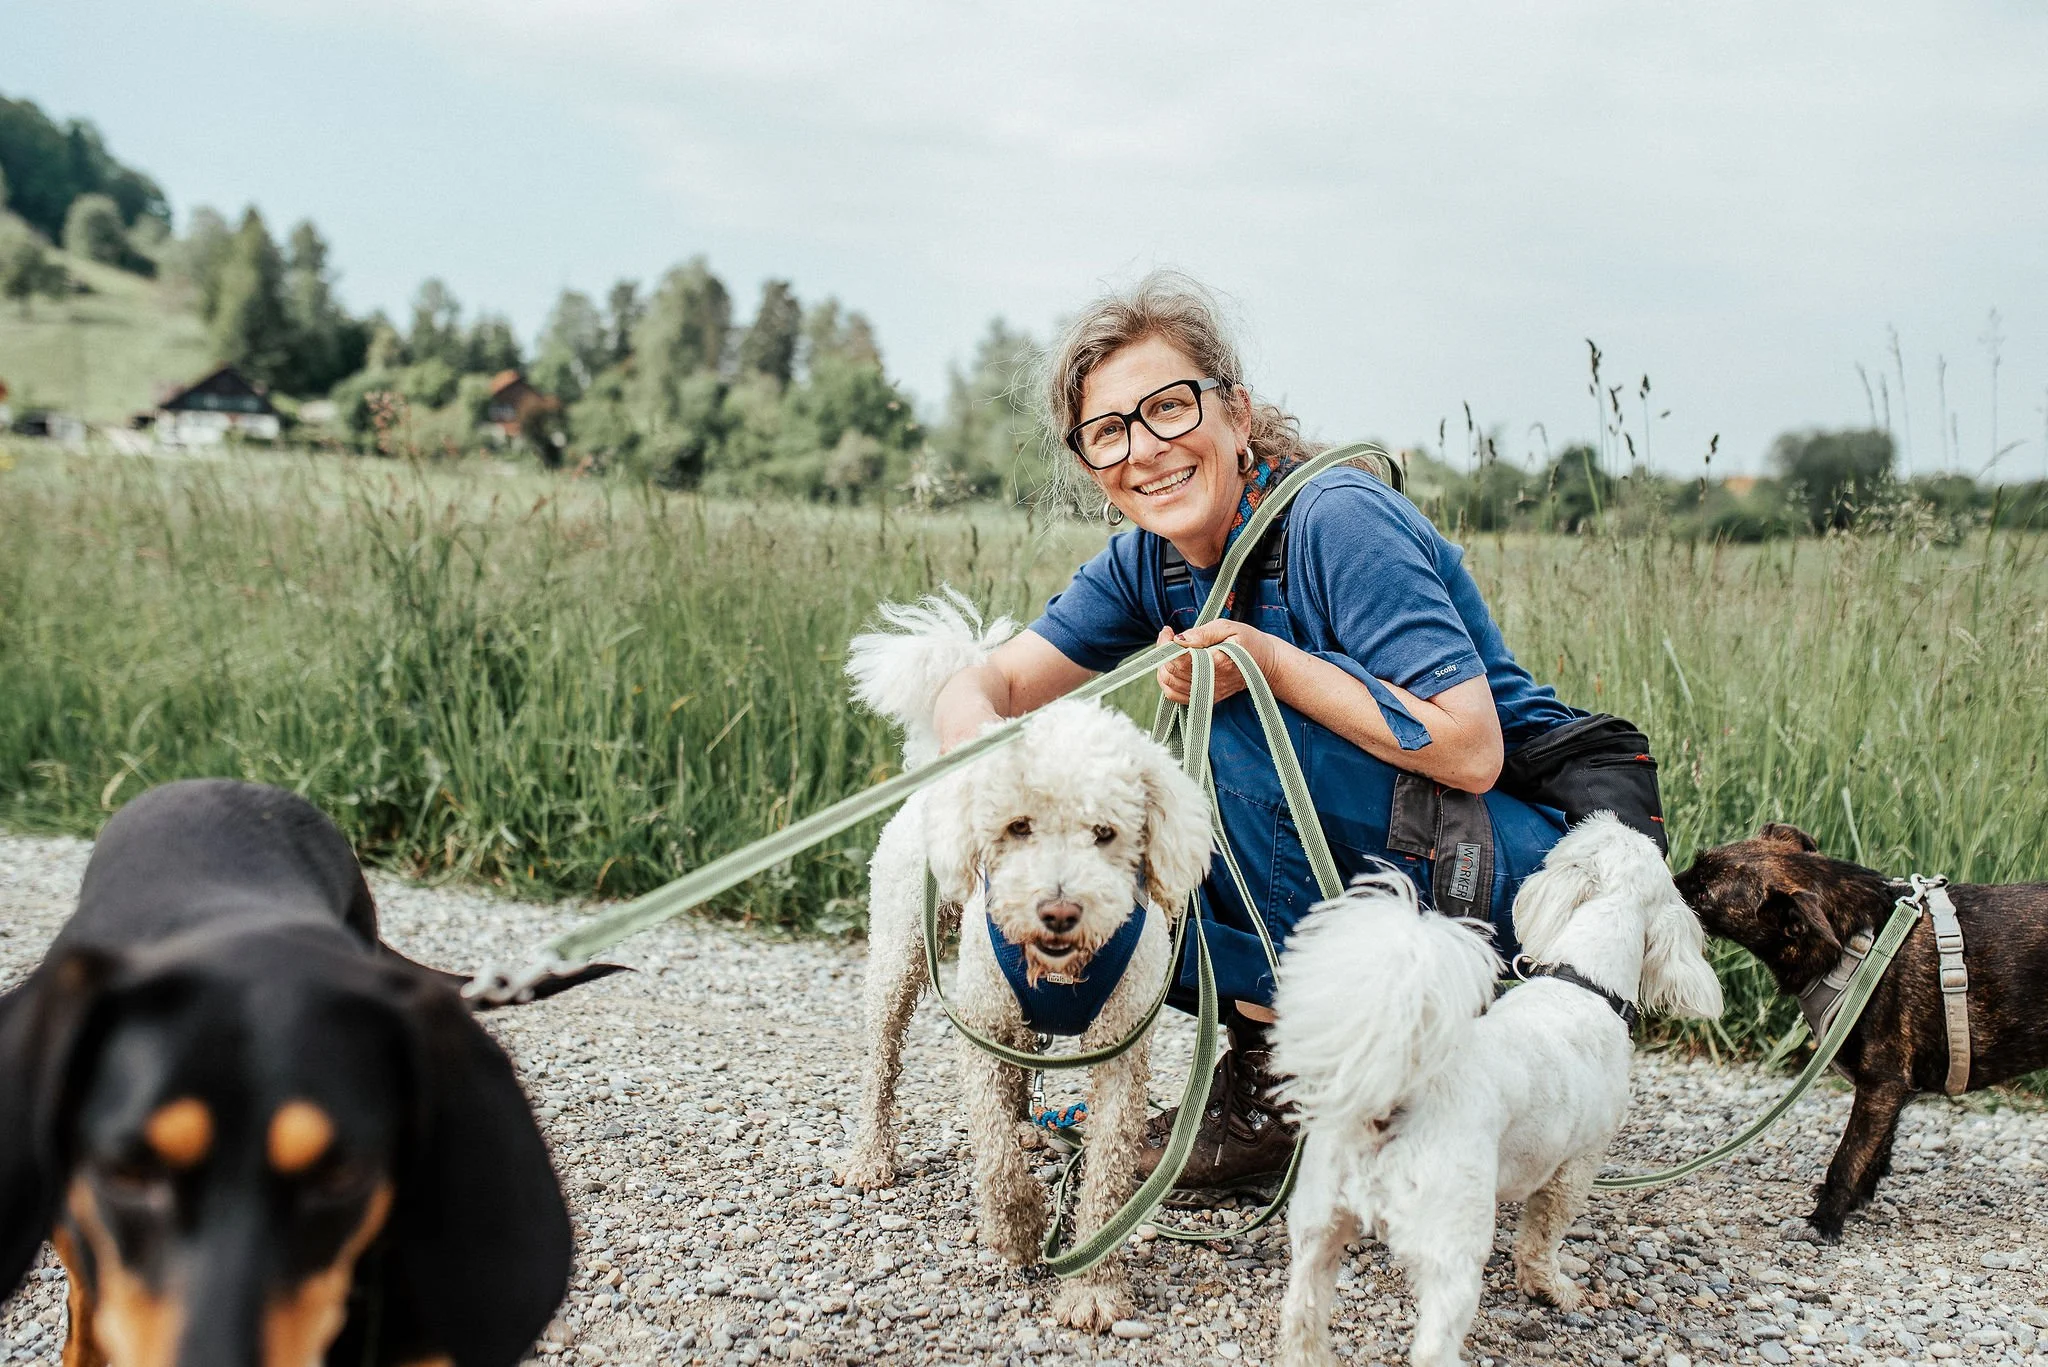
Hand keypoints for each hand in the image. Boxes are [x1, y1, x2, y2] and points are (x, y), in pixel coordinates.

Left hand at [1154, 620, 1284, 704]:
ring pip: (1170, 685)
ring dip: (1163, 666)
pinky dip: (1167, 681)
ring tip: (1169, 650)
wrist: (1266, 664)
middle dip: (1163, 652)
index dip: (1167, 645)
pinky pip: (1176, 696)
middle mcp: (1211, 683)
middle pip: (1173, 672)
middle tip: (1167, 636)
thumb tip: (1178, 639)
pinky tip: (1172, 666)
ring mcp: (1208, 693)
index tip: (1168, 631)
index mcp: (1219, 663)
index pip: (1182, 660)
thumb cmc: (1248, 642)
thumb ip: (1202, 633)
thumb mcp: (1228, 628)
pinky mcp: (1205, 698)